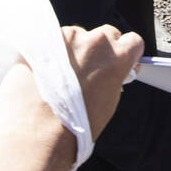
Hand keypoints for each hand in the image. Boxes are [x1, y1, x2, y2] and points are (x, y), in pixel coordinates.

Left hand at [0, 25, 142, 163]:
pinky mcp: (42, 42)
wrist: (37, 136)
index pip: (133, 41)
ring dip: (71, 50)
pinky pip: (50, 42)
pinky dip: (49, 54)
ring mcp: (67, 38)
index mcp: (117, 57)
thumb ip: (114, 76)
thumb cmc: (74, 127)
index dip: (125, 51)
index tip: (117, 60)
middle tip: (86, 70)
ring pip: (75, 36)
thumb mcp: (109, 101)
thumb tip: (110, 70)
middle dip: (98, 49)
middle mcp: (95, 42)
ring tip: (58, 76)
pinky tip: (43, 74)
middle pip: (104, 35)